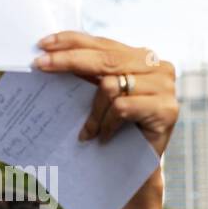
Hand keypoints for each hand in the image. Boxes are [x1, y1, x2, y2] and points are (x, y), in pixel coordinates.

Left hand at [33, 32, 177, 155]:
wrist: (138, 167)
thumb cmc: (118, 130)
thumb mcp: (102, 96)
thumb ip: (91, 74)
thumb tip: (51, 56)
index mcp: (141, 57)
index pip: (103, 43)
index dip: (72, 41)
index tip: (43, 45)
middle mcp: (157, 66)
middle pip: (105, 59)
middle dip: (69, 61)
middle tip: (40, 66)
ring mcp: (165, 87)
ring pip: (110, 86)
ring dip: (93, 112)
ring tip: (87, 131)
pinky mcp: (166, 109)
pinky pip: (121, 108)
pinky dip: (107, 124)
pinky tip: (104, 137)